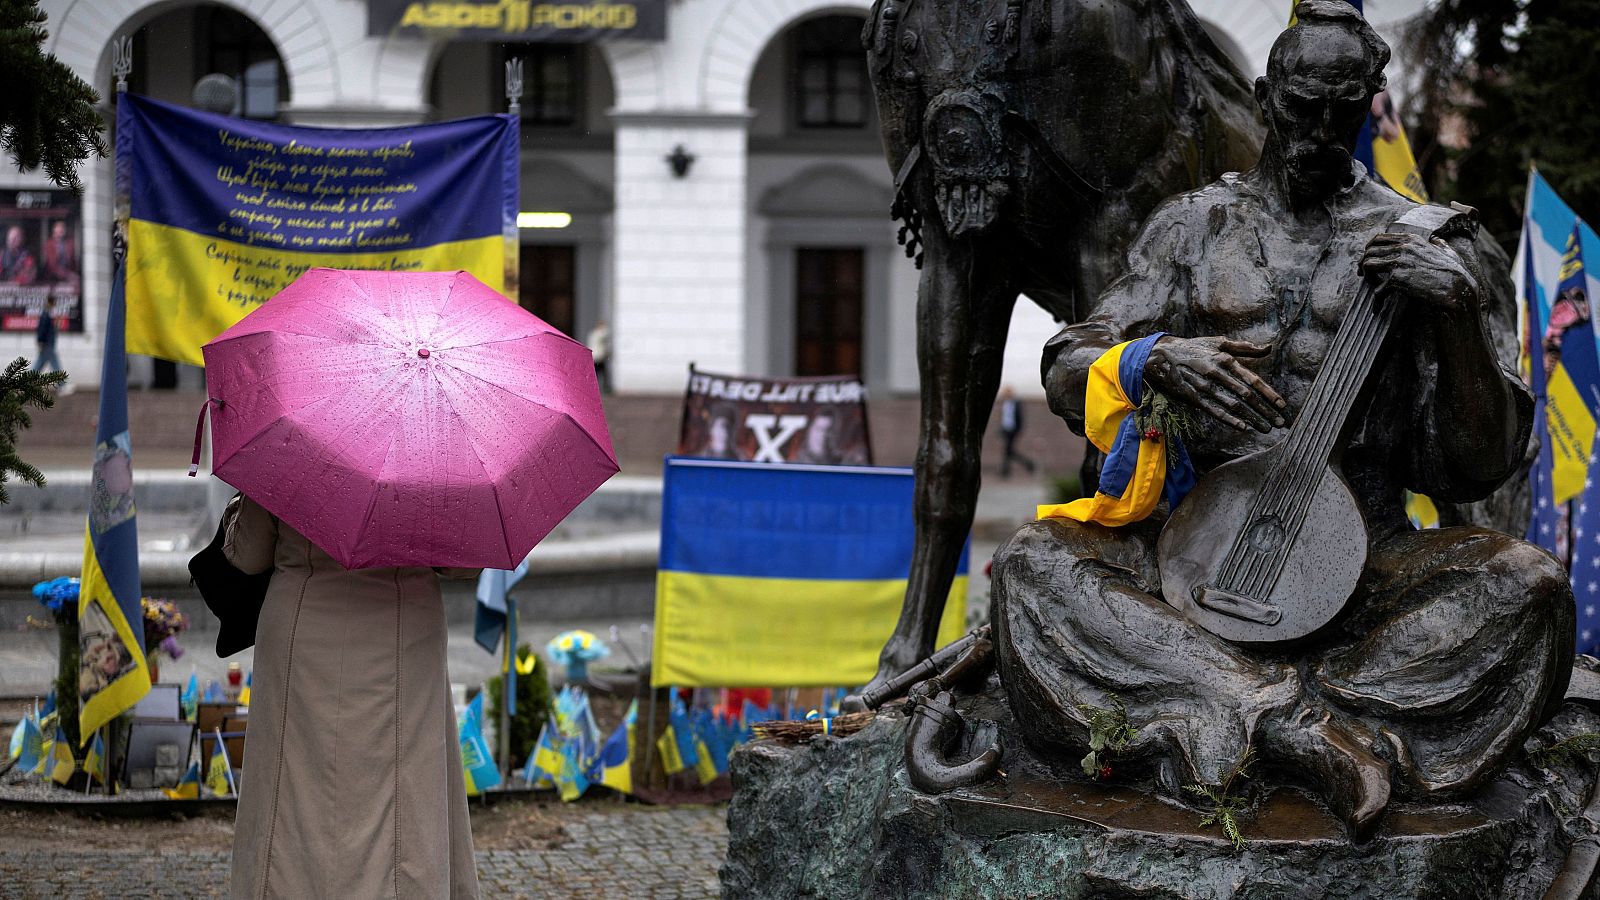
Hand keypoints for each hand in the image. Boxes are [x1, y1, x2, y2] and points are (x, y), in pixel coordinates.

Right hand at [1144, 336, 1286, 432]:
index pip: (1252, 379)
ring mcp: (1204, 386)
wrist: (1161, 355)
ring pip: (1233, 405)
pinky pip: (1213, 410)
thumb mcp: (1219, 343)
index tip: (1282, 405)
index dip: (1269, 393)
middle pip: (1246, 395)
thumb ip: (1245, 348)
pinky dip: (1228, 419)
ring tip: (1266, 428)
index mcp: (1225, 360)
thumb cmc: (1194, 348)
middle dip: (1265, 410)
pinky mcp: (1192, 397)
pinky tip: (1242, 427)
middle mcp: (1217, 373)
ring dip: (1251, 418)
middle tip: (1280, 422)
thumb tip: (1269, 347)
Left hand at [1359, 232, 1476, 314]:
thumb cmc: (1454, 273)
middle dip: (1363, 263)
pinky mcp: (1397, 279)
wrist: (1456, 288)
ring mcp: (1398, 262)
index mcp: (1411, 239)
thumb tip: (1437, 240)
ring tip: (1374, 287)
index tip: (1368, 259)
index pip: (1378, 238)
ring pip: (1367, 265)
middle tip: (1364, 275)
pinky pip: (1377, 290)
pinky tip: (1378, 308)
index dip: (1369, 249)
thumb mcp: (1448, 252)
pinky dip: (1376, 301)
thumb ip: (1439, 244)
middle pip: (1369, 251)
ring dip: (1368, 278)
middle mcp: (1402, 247)